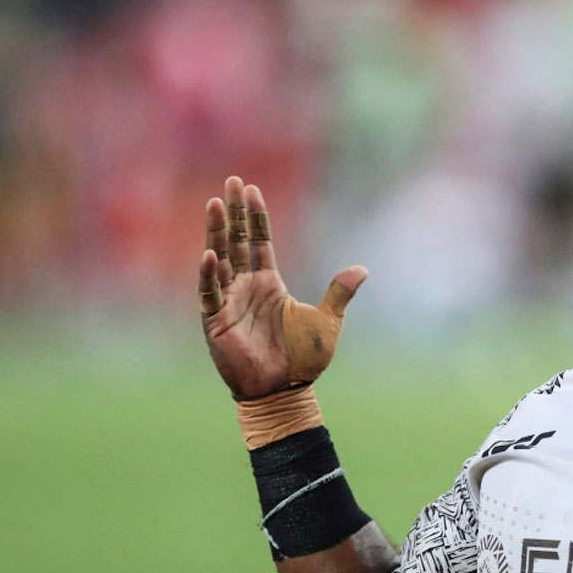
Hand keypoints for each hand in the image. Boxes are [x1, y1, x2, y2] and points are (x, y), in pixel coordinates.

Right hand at [198, 176, 366, 400]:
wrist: (285, 391)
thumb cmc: (304, 361)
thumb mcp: (328, 321)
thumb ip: (340, 293)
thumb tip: (363, 269)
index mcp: (270, 284)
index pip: (260, 241)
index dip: (255, 216)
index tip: (251, 188)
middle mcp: (246, 287)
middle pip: (236, 241)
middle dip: (232, 212)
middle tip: (230, 181)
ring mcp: (229, 302)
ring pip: (219, 258)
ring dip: (216, 232)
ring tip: (214, 203)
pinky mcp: (217, 321)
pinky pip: (210, 293)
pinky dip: (209, 274)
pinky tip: (209, 253)